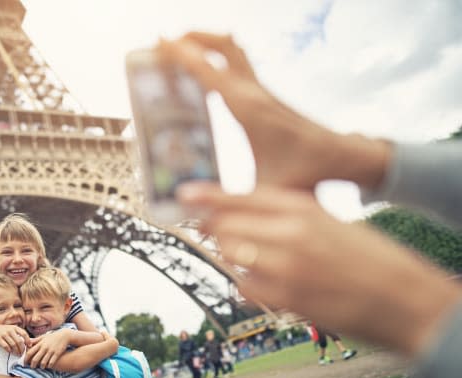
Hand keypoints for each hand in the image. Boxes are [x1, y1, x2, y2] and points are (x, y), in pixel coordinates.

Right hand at [0, 324, 29, 354]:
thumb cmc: (5, 332)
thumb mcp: (12, 330)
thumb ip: (20, 334)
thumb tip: (31, 342)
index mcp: (15, 328)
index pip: (24, 333)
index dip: (28, 340)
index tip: (29, 346)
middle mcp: (10, 330)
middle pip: (19, 341)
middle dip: (22, 349)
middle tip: (22, 353)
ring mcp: (4, 334)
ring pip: (13, 344)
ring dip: (16, 351)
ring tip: (18, 354)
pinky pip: (6, 346)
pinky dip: (9, 350)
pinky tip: (10, 352)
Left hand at [25, 329, 69, 368]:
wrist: (64, 335)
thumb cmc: (52, 337)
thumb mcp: (43, 337)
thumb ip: (35, 340)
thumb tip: (26, 344)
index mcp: (40, 344)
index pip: (29, 353)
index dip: (25, 359)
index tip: (25, 363)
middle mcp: (44, 348)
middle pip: (35, 359)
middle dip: (32, 365)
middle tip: (32, 367)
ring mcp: (51, 351)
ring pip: (43, 362)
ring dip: (41, 367)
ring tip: (41, 367)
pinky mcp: (57, 354)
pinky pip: (51, 363)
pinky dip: (49, 366)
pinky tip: (49, 366)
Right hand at [158, 32, 388, 189]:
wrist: (340, 157)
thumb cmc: (307, 172)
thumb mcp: (265, 191)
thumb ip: (229, 205)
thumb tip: (195, 216)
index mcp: (248, 110)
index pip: (210, 71)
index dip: (182, 54)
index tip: (159, 42)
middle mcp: (254, 92)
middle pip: (223, 45)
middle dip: (193, 37)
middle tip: (165, 45)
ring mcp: (261, 90)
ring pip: (233, 50)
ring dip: (207, 43)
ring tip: (180, 51)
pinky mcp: (265, 95)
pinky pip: (238, 65)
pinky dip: (218, 59)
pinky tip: (205, 77)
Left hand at [178, 182, 461, 355]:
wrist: (405, 298)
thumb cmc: (368, 256)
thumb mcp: (329, 221)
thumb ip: (288, 216)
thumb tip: (247, 215)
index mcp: (303, 208)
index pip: (242, 197)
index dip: (208, 195)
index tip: (183, 194)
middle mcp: (290, 234)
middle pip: (227, 225)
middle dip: (211, 227)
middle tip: (201, 227)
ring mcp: (286, 268)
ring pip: (230, 254)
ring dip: (228, 254)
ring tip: (241, 255)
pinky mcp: (287, 300)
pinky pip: (243, 287)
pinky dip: (243, 284)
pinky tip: (258, 282)